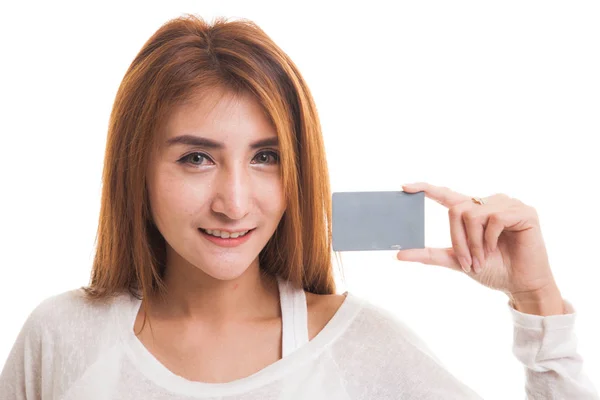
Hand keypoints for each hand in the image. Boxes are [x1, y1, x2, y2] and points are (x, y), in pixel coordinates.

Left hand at [396, 182, 560, 303]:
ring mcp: (508, 204)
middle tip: (467, 262)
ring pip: (473, 214)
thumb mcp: (456, 261)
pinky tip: (498, 248)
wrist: (520, 285)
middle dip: (458, 240)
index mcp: (474, 211)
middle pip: (457, 210)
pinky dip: (491, 238)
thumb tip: (399, 254)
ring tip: (484, 258)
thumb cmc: (492, 270)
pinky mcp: (523, 211)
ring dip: (475, 242)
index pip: (447, 195)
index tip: (405, 186)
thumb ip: (430, 255)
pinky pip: (495, 218)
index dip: (427, 189)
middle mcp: (489, 203)